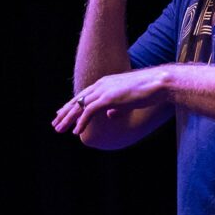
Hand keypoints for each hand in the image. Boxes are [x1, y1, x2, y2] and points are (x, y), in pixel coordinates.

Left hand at [52, 69, 170, 134]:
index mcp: (105, 83)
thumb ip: (117, 107)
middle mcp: (101, 85)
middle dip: (65, 112)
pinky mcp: (108, 98)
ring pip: (80, 106)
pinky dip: (81, 122)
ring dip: (69, 119)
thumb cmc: (148, 91)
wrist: (159, 83)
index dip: (72, 105)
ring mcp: (104, 91)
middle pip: (78, 100)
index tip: (62, 112)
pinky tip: (76, 131)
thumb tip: (109, 115)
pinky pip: (89, 111)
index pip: (83, 95)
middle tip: (55, 123)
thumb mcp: (128, 100)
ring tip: (60, 129)